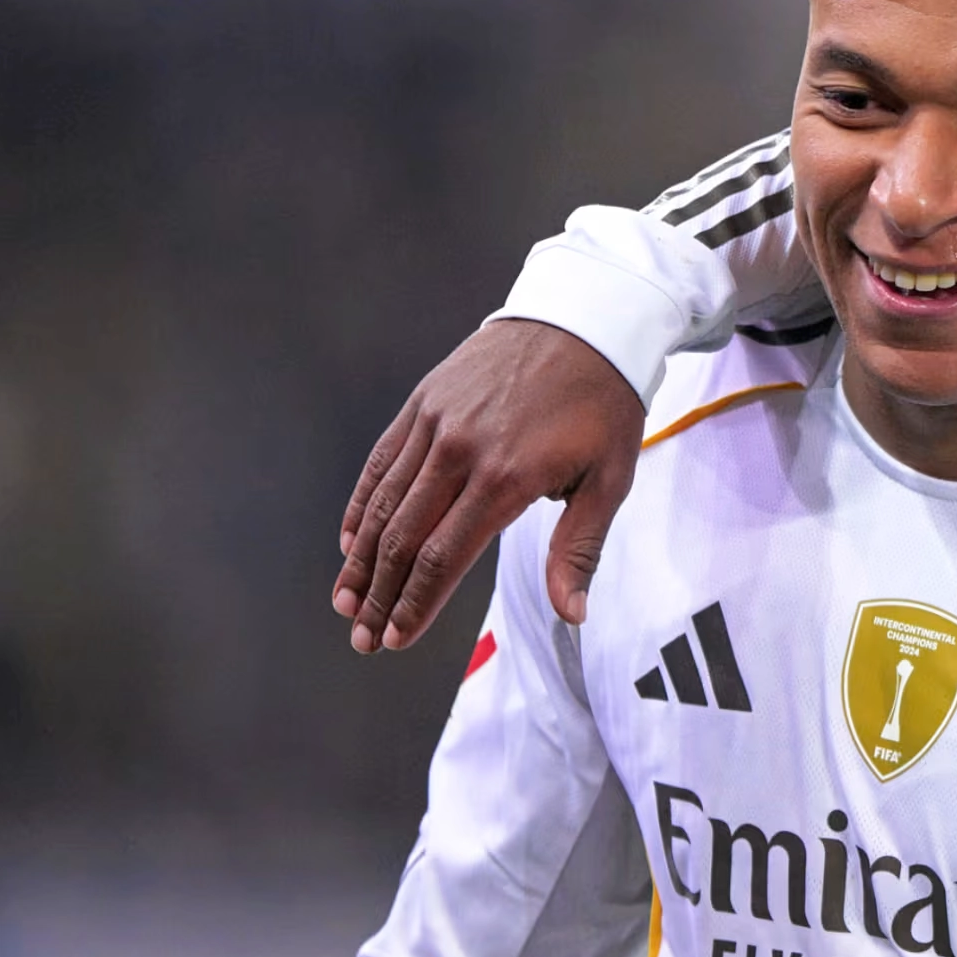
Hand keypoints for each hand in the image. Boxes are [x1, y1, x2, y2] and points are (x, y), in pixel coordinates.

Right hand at [335, 317, 644, 652]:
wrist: (584, 317)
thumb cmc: (603, 404)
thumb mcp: (610, 479)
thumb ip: (579, 550)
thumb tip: (571, 615)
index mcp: (506, 478)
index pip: (443, 558)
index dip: (415, 604)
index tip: (397, 639)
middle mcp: (460, 451)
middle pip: (403, 539)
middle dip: (379, 596)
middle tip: (363, 639)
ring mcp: (435, 422)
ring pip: (384, 503)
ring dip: (360, 559)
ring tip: (346, 601)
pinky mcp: (423, 400)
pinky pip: (382, 460)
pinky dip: (362, 504)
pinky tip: (350, 541)